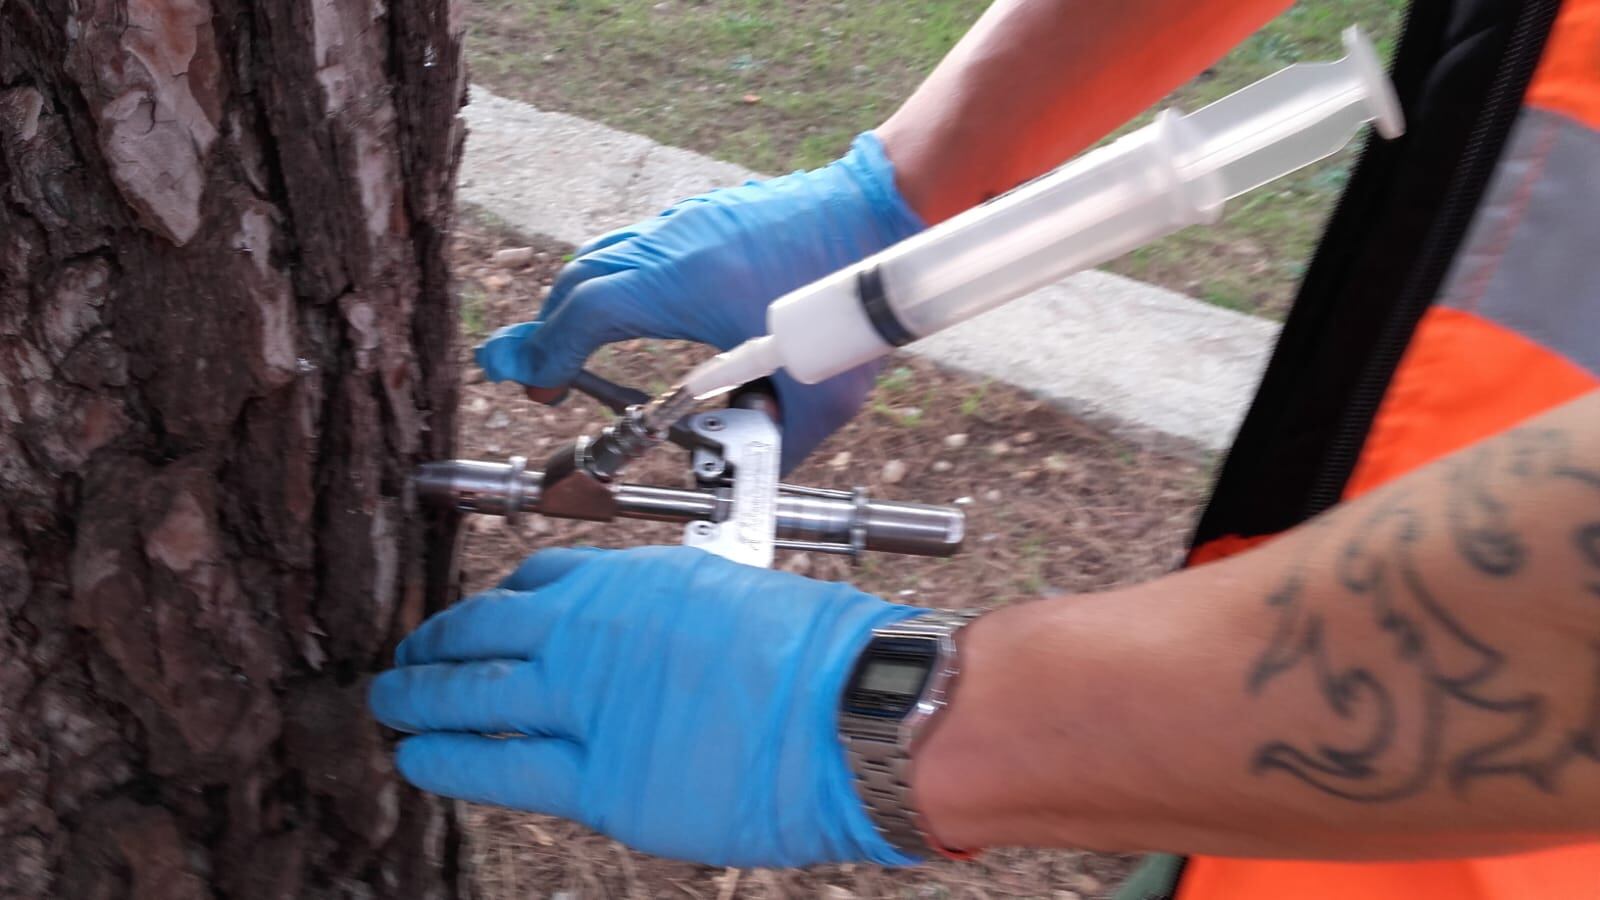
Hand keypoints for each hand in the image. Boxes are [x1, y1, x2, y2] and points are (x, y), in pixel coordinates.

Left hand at [368, 546, 924, 866]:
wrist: (855, 713)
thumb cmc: (824, 656)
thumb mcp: (738, 596)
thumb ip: (676, 614)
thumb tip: (651, 638)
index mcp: (634, 578)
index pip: (538, 577)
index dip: (498, 601)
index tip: (485, 614)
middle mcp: (594, 629)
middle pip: (485, 628)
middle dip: (438, 642)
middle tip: (411, 654)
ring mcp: (587, 702)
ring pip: (472, 693)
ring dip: (419, 695)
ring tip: (391, 701)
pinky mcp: (596, 777)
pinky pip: (498, 766)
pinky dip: (446, 759)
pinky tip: (417, 758)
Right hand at [474, 134, 924, 471]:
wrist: (886, 211)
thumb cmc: (852, 302)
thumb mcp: (819, 395)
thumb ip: (776, 445)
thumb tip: (743, 482)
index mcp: (684, 285)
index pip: (586, 313)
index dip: (550, 352)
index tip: (540, 386)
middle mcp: (675, 244)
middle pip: (581, 280)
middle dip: (551, 328)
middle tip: (540, 373)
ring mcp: (690, 221)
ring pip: (607, 256)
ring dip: (581, 300)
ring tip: (573, 343)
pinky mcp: (708, 212)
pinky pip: (640, 244)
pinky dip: (617, 277)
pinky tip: (633, 307)